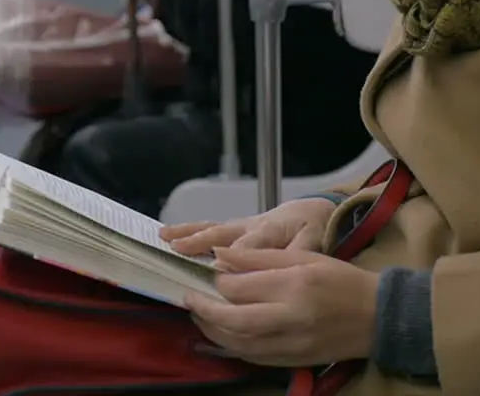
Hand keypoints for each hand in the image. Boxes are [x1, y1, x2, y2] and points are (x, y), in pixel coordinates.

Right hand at [162, 197, 337, 253]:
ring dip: (187, 234)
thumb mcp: (315, 240)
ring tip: (164, 238)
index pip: (248, 247)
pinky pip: (209, 228)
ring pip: (211, 228)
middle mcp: (251, 226)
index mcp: (271, 231)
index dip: (232, 258)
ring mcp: (241, 226)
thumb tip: (281, 261)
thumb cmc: (314, 228)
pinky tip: (168, 235)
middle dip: (200, 242)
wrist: (315, 210)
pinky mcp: (235, 227)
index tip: (215, 270)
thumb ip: (299, 250)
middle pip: (222, 234)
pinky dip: (188, 230)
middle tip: (178, 250)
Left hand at [187, 248, 379, 366]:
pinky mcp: (294, 361)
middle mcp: (291, 317)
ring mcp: (292, 343)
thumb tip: (220, 255)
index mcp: (294, 285)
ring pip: (238, 344)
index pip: (240, 287)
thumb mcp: (303, 257)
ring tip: (200, 316)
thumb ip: (259, 257)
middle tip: (188, 298)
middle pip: (233, 320)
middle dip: (204, 311)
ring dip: (213, 331)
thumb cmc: (341, 280)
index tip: (205, 273)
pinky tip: (224, 334)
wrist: (378, 317)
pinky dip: (233, 346)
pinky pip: (254, 357)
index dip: (215, 281)